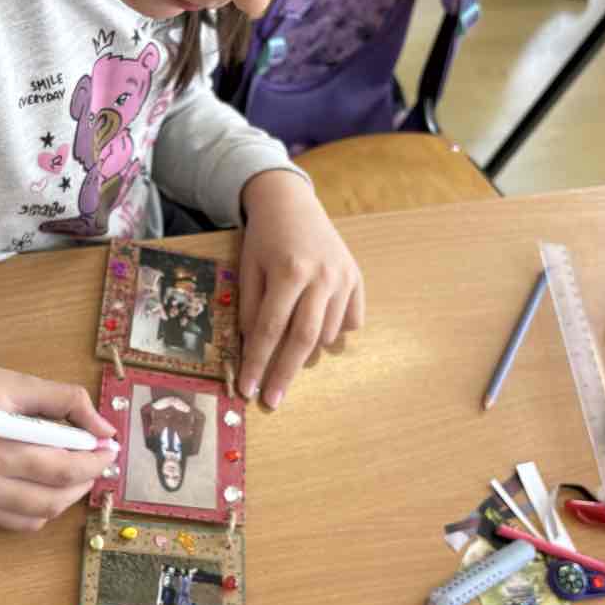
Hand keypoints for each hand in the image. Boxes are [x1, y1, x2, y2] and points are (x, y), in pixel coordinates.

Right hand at [0, 333, 115, 530]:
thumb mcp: (14, 381)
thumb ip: (65, 403)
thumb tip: (104, 429)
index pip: (64, 467)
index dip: (95, 460)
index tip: (111, 447)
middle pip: (54, 497)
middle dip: (84, 480)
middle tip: (97, 459)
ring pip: (36, 517)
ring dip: (63, 498)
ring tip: (71, 472)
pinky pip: (11, 521)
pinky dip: (36, 508)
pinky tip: (41, 482)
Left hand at [238, 170, 364, 407]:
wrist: (292, 203)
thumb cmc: (264, 238)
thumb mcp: (248, 269)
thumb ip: (252, 309)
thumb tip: (255, 352)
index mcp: (289, 271)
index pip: (271, 329)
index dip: (258, 362)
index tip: (247, 390)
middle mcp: (321, 276)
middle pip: (304, 338)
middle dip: (286, 373)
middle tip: (272, 401)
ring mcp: (344, 277)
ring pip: (328, 333)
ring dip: (307, 350)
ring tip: (290, 349)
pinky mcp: (357, 278)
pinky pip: (350, 321)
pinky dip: (334, 333)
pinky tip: (318, 325)